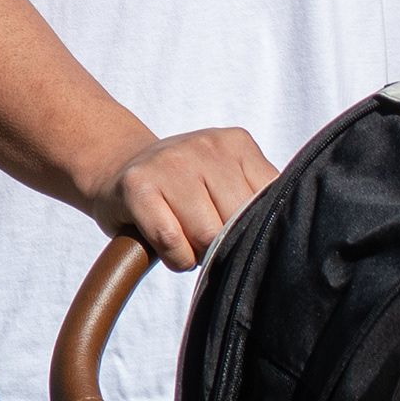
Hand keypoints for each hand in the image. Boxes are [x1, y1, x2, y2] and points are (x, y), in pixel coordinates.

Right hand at [78, 125, 278, 269]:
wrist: (115, 168)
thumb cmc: (182, 188)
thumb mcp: (227, 179)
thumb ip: (257, 199)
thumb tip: (284, 240)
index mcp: (236, 143)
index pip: (268, 204)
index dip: (251, 230)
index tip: (232, 229)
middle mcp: (205, 146)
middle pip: (237, 224)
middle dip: (223, 244)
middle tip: (203, 235)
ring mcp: (170, 162)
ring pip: (206, 235)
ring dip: (198, 254)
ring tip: (184, 239)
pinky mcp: (137, 186)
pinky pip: (172, 240)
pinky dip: (175, 257)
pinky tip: (166, 246)